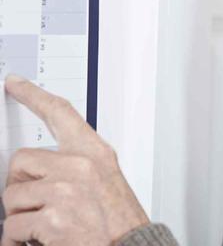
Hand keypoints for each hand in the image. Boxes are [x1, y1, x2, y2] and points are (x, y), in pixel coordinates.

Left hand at [1, 75, 148, 245]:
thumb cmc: (119, 221)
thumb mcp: (105, 181)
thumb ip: (76, 167)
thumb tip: (40, 169)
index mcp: (95, 153)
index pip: (61, 113)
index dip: (34, 95)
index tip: (15, 84)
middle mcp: (80, 166)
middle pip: (21, 161)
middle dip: (19, 186)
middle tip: (36, 204)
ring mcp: (65, 191)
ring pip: (11, 197)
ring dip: (19, 218)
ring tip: (42, 227)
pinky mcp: (53, 218)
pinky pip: (12, 227)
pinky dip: (17, 241)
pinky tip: (38, 241)